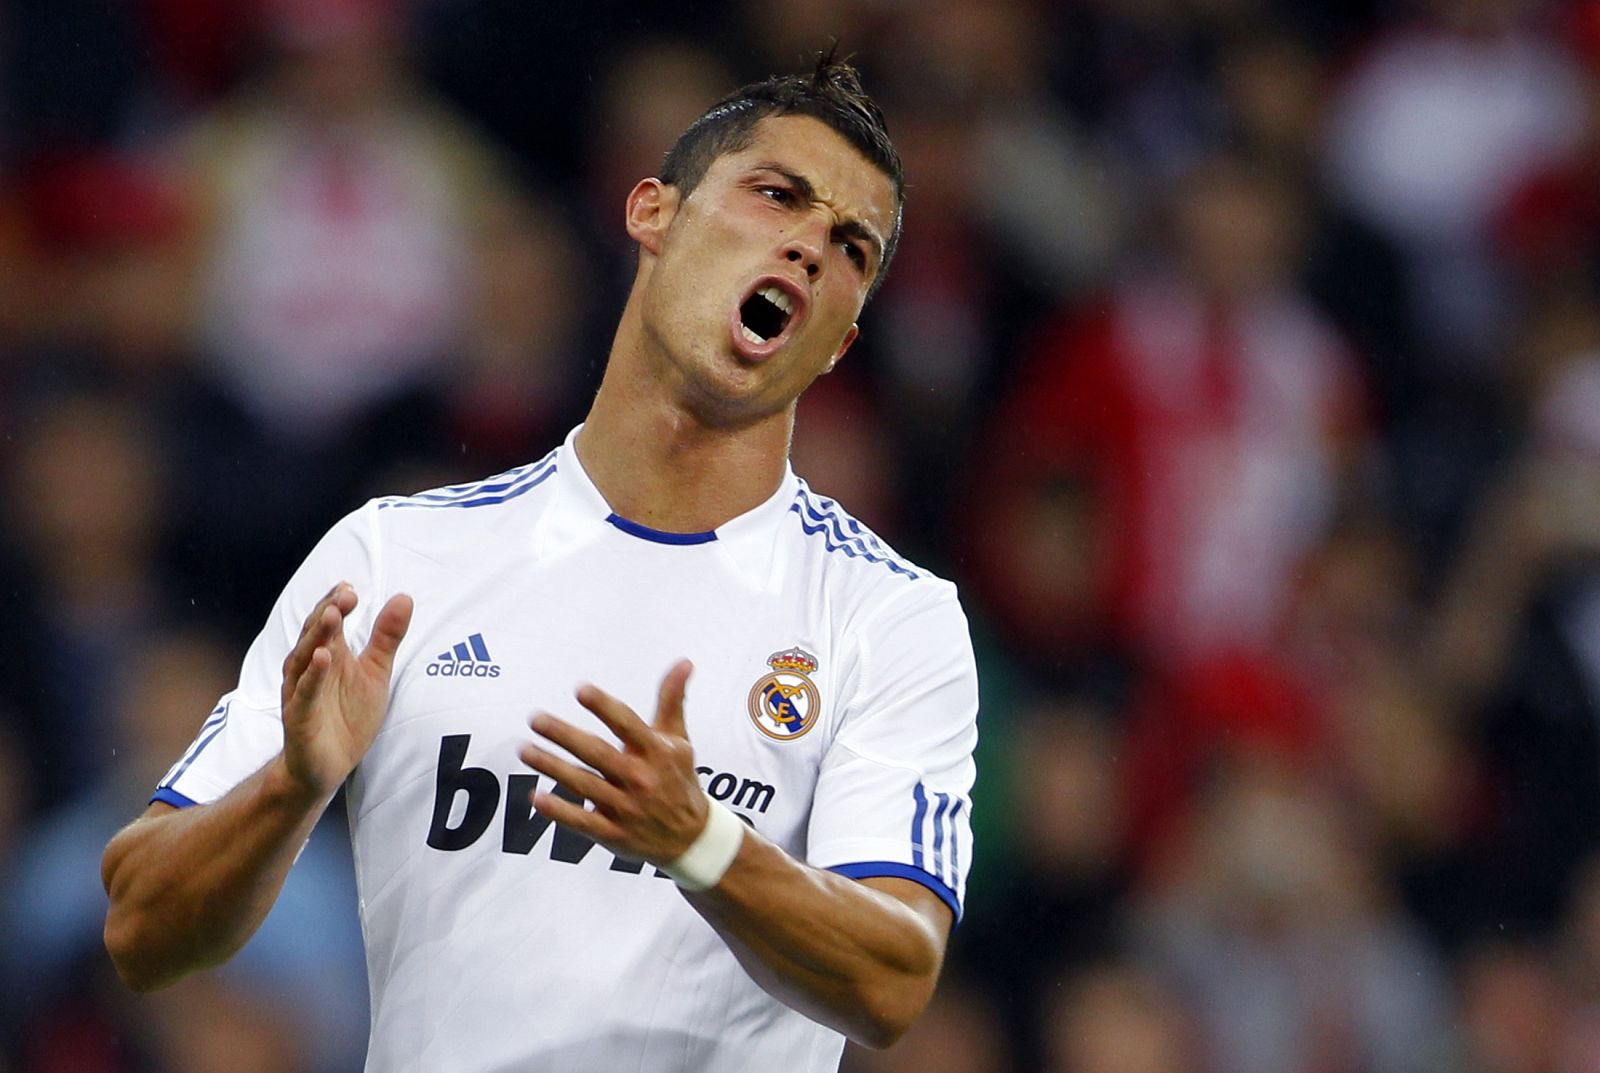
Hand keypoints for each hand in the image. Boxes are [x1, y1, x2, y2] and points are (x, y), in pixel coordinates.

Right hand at [279, 582, 413, 799]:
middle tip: (346, 593)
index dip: (337, 602)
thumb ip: (386, 637)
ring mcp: (301, 693)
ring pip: (304, 660)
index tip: (351, 586)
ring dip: (317, 636)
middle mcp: (309, 669)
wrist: (327, 767)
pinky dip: (312, 677)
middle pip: (315, 634)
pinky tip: (322, 658)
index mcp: (328, 656)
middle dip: (329, 612)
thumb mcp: (375, 673)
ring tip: (332, 615)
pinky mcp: (299, 719)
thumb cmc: (348, 717)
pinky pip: (304, 695)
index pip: (328, 621)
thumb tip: (404, 596)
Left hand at [519, 660, 706, 865]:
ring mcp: (626, 807)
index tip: (580, 690)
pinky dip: (559, 811)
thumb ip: (672, 700)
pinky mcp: (613, 833)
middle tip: (535, 719)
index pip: (627, 725)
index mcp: (656, 752)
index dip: (604, 707)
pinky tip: (535, 796)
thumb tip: (683, 661)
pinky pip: (582, 821)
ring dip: (552, 767)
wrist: (691, 837)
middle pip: (597, 754)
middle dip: (564, 736)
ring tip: (525, 749)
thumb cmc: (679, 779)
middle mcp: (640, 778)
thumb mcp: (679, 739)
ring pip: (583, 784)